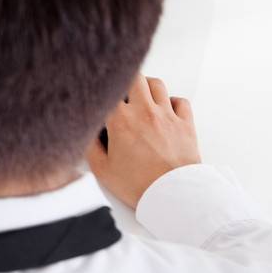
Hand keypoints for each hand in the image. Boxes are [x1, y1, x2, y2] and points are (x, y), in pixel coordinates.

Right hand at [87, 73, 201, 207]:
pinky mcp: (186, 124)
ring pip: (157, 84)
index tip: (97, 93)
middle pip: (135, 77)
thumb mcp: (102, 170)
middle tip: (120, 93)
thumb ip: (89, 146)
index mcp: (121, 120)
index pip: (108, 90)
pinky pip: (180, 101)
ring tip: (141, 97)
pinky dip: (172, 101)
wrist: (173, 195)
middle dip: (124, 81)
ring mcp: (168, 116)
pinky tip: (165, 110)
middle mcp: (145, 112)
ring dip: (147, 87)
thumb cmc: (139, 185)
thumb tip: (86, 132)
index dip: (101, 89)